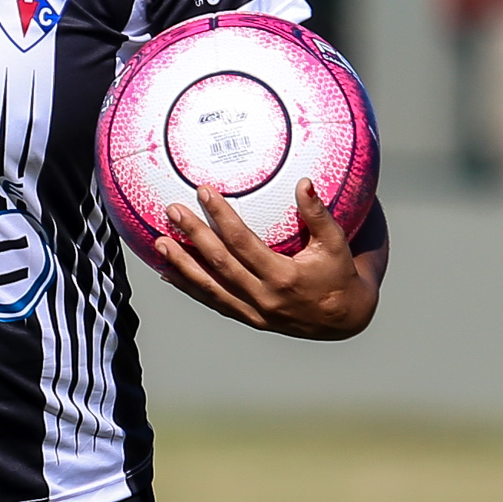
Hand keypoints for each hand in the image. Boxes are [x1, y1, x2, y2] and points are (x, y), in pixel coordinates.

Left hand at [150, 179, 379, 338]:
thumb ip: (319, 214)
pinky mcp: (248, 319)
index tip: (203, 192)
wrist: (344, 319)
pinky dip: (190, 288)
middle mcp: (264, 297)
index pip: (242, 242)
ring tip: (159, 243)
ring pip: (210, 288)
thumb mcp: (336, 244)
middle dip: (193, 236)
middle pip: (219, 263)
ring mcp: (253, 312)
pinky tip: (168, 274)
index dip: (221, 217)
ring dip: (182, 265)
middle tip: (172, 211)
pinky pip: (213, 302)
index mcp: (283, 276)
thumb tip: (305, 182)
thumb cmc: (339, 274)